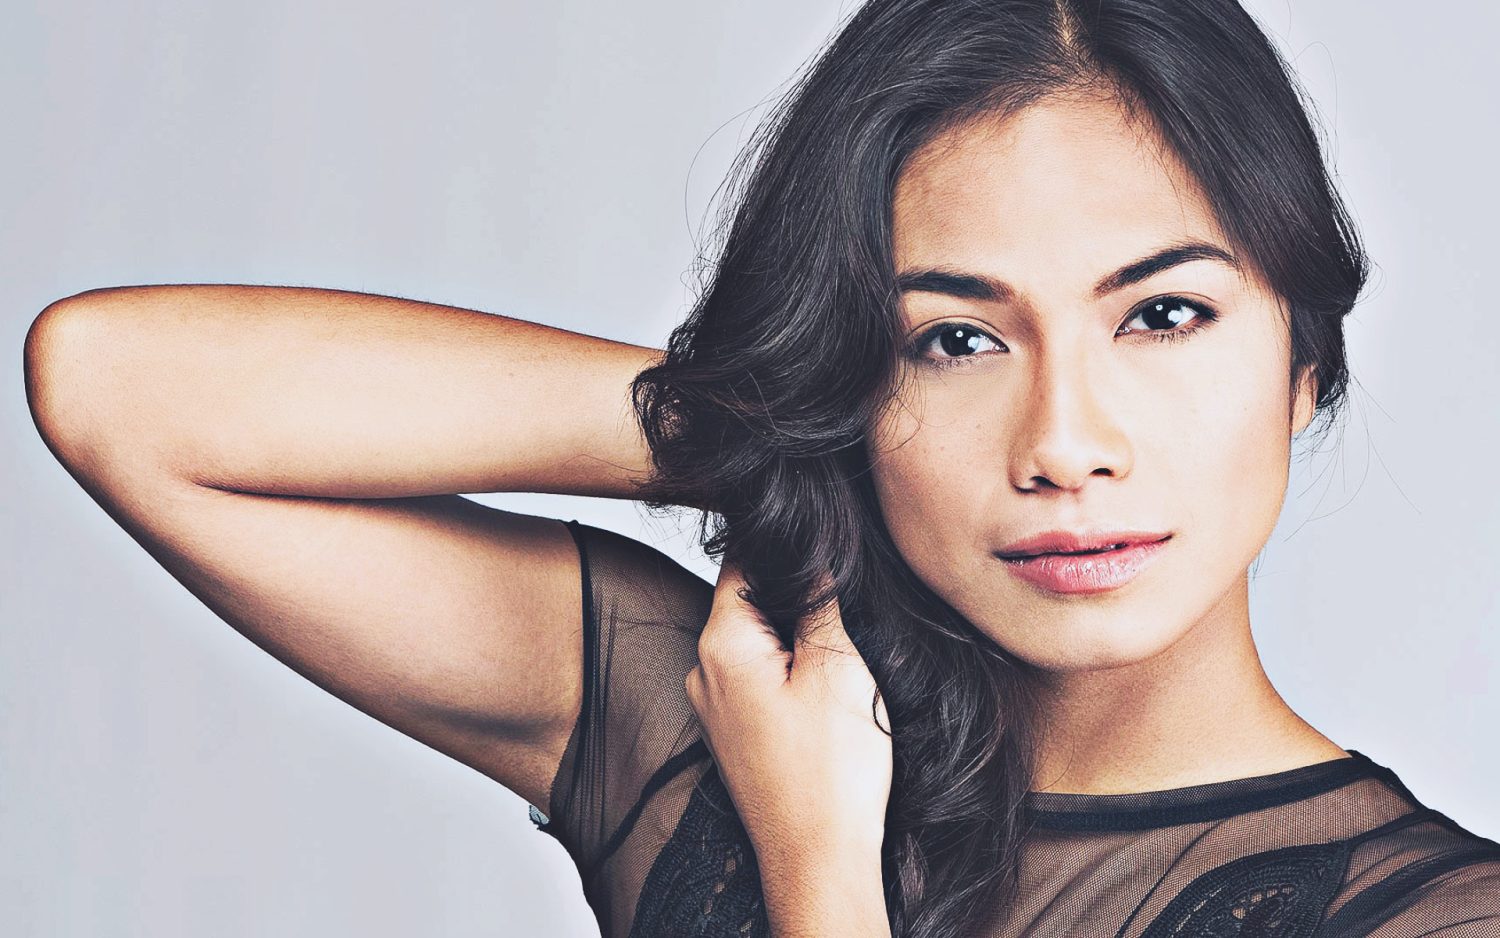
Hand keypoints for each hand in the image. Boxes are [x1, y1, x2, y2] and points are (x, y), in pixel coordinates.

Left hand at [685, 558, 892, 869]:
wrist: (819, 863)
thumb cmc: (830, 775)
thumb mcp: (838, 668)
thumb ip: (819, 602)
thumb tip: (811, 555)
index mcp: (721, 644)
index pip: (741, 558)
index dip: (784, 541)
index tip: (822, 534)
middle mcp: (703, 671)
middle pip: (747, 599)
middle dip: (793, 589)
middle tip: (844, 594)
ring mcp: (714, 707)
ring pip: (754, 641)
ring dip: (792, 633)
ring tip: (838, 646)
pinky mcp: (733, 734)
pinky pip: (755, 678)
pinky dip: (787, 670)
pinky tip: (822, 686)